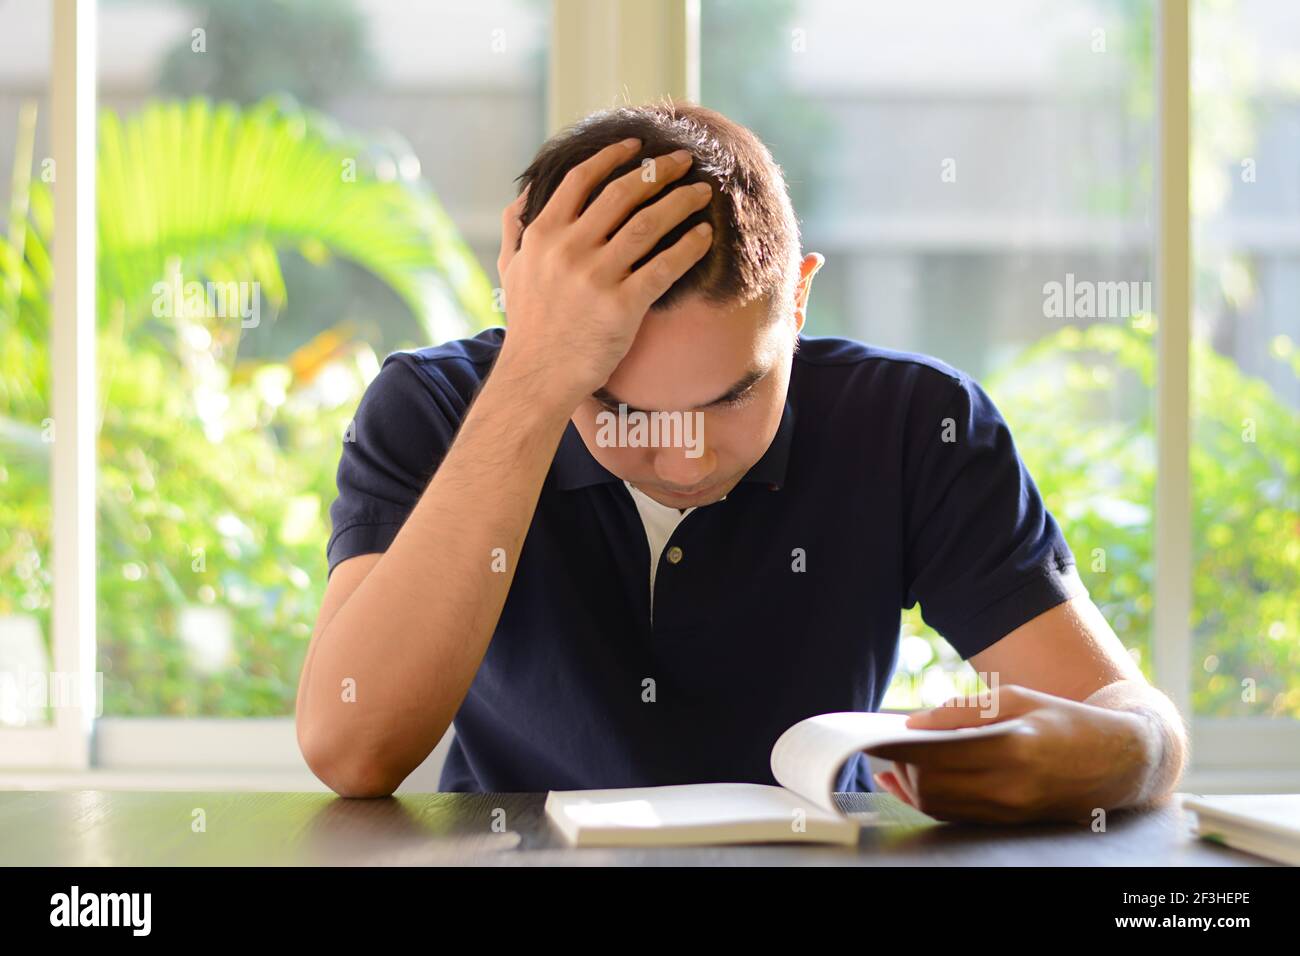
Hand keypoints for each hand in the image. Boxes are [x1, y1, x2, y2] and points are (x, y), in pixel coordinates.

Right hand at [493, 137, 713, 411]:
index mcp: (543, 235)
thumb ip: (515, 228)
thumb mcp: (510, 270)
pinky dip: (688, 246)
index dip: (612, 156)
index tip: (638, 146)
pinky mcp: (621, 306)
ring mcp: (595, 277)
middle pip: (622, 193)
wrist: (538, 376)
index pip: (581, 179)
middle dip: (659, 171)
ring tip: (702, 191)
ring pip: (648, 223)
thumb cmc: (529, 325)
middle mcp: (568, 249)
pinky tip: (704, 235)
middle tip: (685, 160)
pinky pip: (663, 266)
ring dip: (680, 201)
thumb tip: (525, 192)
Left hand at [867, 684, 1157, 824]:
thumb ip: (962, 711)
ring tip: (896, 762)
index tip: (878, 736)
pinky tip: (911, 781)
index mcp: (1013, 751)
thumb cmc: (1066, 721)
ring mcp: (1009, 811)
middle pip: (932, 787)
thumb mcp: (1018, 699)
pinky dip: (928, 799)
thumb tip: (914, 721)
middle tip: (889, 745)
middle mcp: (1010, 789)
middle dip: (904, 768)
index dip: (902, 749)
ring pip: (940, 806)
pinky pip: (955, 815)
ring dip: (911, 785)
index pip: (939, 757)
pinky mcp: (1008, 821)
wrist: (1120, 760)